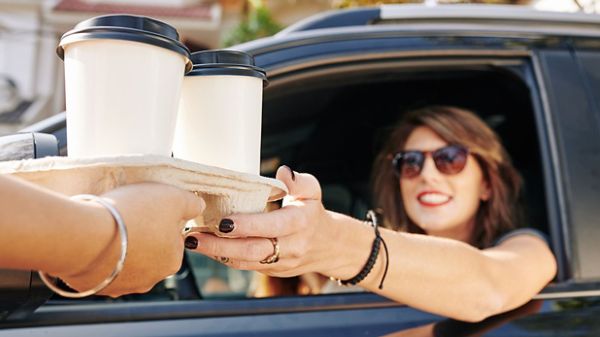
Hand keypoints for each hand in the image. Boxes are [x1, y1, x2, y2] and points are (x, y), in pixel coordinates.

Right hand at [59, 183, 204, 296]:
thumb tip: (198, 206)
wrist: (83, 234)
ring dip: (119, 243)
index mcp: (172, 260)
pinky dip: (98, 252)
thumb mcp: (174, 198)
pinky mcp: (94, 285)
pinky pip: (99, 265)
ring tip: (107, 225)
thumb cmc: (132, 215)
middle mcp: (149, 279)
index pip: (174, 236)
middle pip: (150, 249)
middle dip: (141, 232)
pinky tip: (93, 238)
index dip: (162, 217)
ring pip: (124, 259)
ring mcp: (120, 285)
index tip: (148, 207)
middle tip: (127, 214)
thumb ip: (192, 203)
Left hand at [185, 166, 343, 277]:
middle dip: (220, 246)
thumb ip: (300, 181)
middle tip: (194, 237)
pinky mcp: (272, 271)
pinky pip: (246, 266)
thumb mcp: (313, 192)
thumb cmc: (314, 214)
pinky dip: (225, 258)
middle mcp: (290, 246)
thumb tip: (284, 172)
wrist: (330, 247)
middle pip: (252, 250)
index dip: (247, 226)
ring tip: (193, 242)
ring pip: (245, 262)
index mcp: (300, 223)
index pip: (272, 226)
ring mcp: (281, 262)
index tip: (224, 222)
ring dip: (217, 254)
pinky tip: (208, 247)